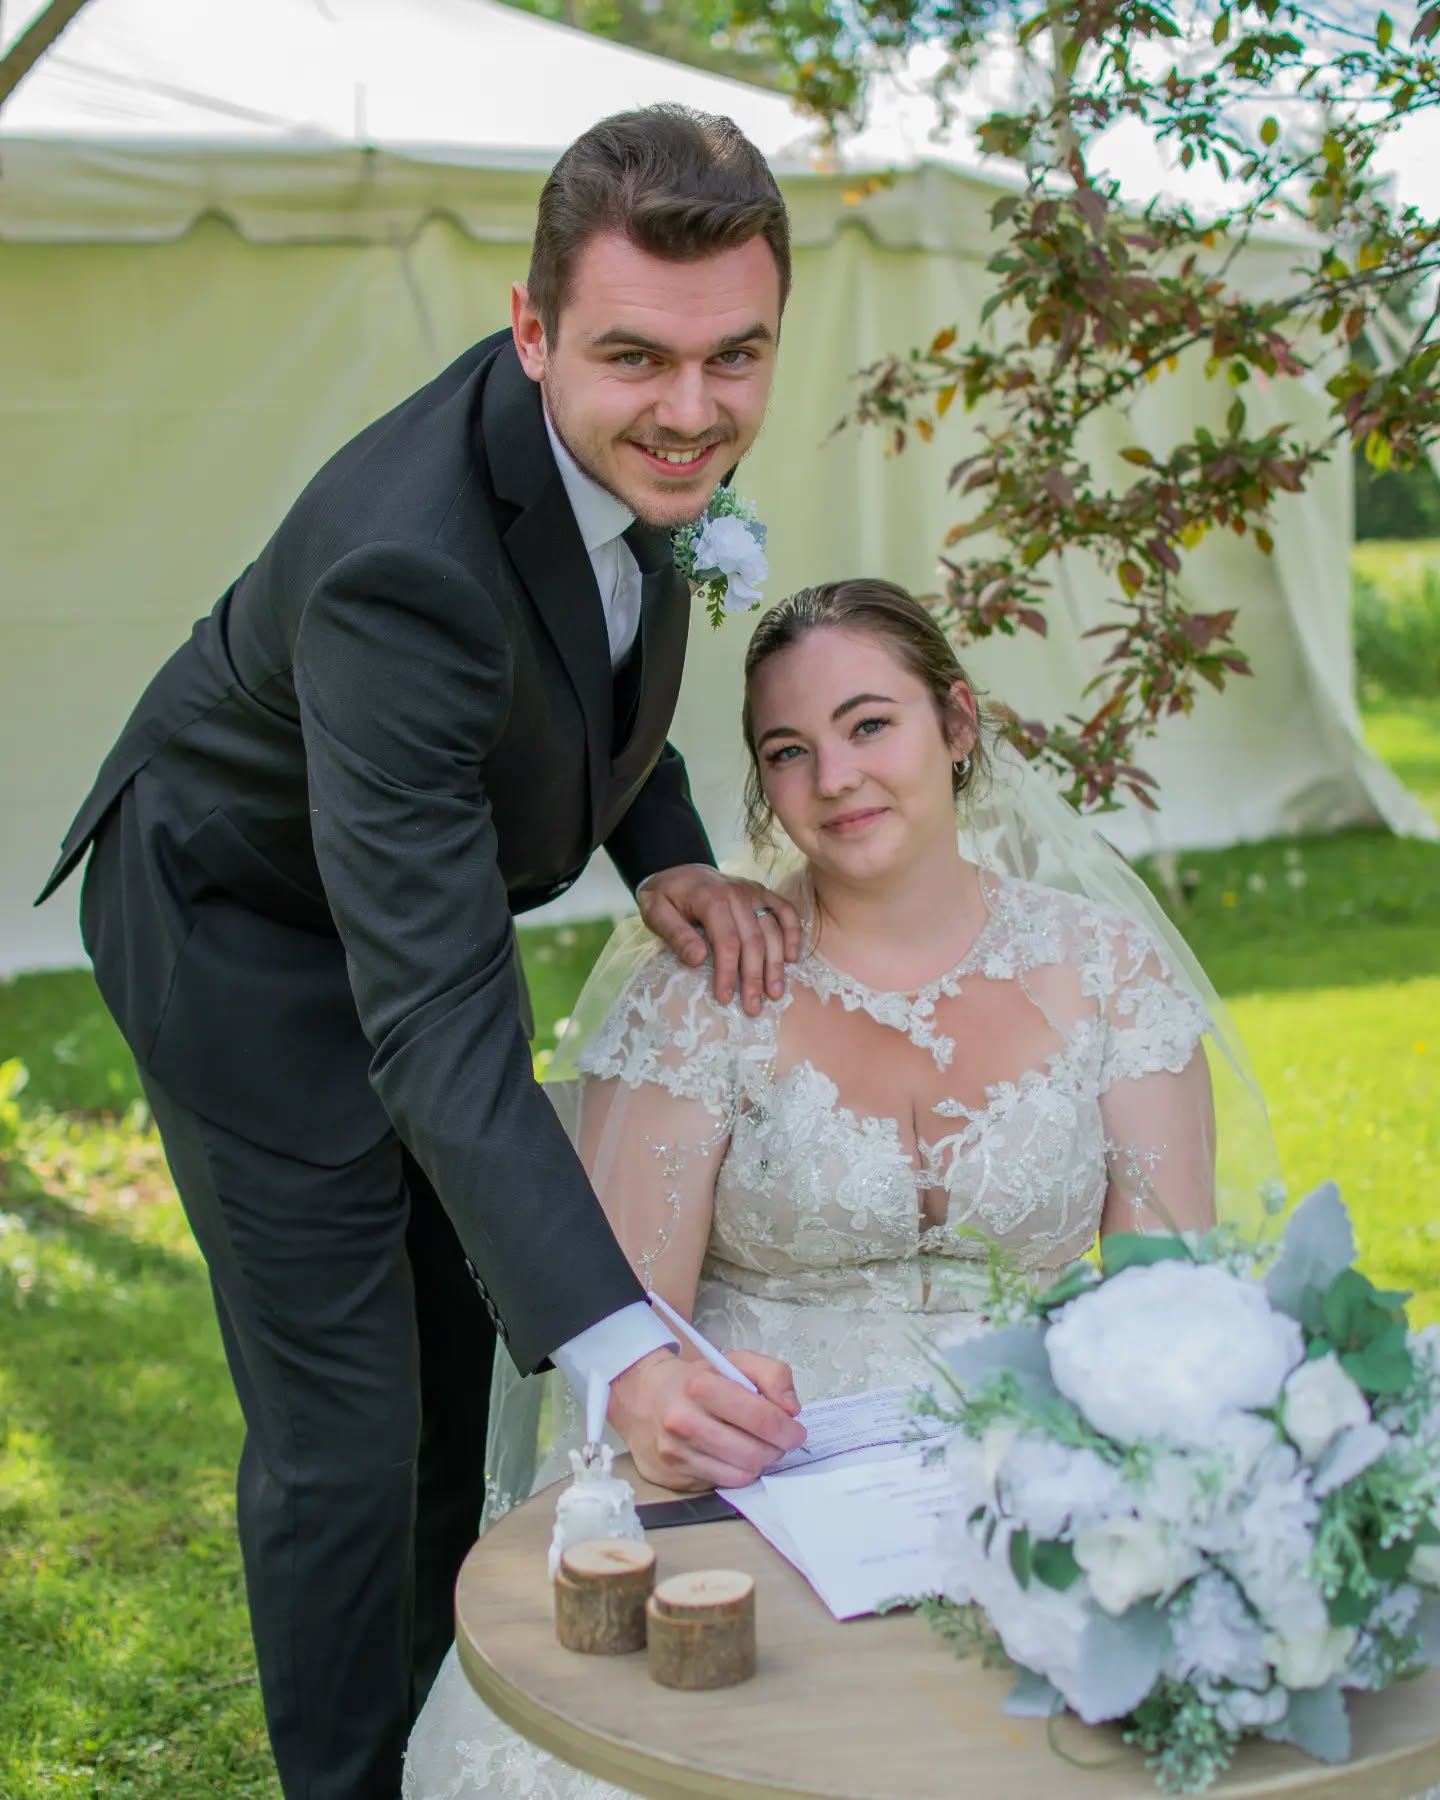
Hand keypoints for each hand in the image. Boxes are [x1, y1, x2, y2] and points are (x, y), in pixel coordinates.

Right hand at [607, 1347, 805, 1490]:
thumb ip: (773, 1375)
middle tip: (778, 1440)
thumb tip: (791, 1410)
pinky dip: (736, 1473)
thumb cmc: (695, 1380)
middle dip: (776, 1449)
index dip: (789, 1429)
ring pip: (742, 1475)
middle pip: (755, 1454)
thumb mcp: (734, 1361)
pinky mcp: (672, 1478)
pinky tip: (732, 1456)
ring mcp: (676, 1454)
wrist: (641, 1397)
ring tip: (755, 1447)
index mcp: (700, 1386)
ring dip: (758, 1463)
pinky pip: (722, 1485)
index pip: (762, 1419)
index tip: (796, 1431)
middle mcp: (684, 1422)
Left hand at [637, 865, 801, 1014]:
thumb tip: (698, 959)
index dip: (728, 973)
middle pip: (754, 941)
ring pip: (773, 930)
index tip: (725, 998)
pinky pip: (785, 911)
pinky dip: (793, 933)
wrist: (678, 869)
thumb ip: (675, 934)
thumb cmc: (666, 895)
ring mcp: (754, 892)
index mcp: (711, 899)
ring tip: (775, 992)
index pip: (727, 942)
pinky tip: (791, 958)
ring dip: (776, 964)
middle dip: (754, 977)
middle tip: (753, 1007)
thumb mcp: (656, 912)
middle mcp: (737, 894)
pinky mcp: (763, 893)